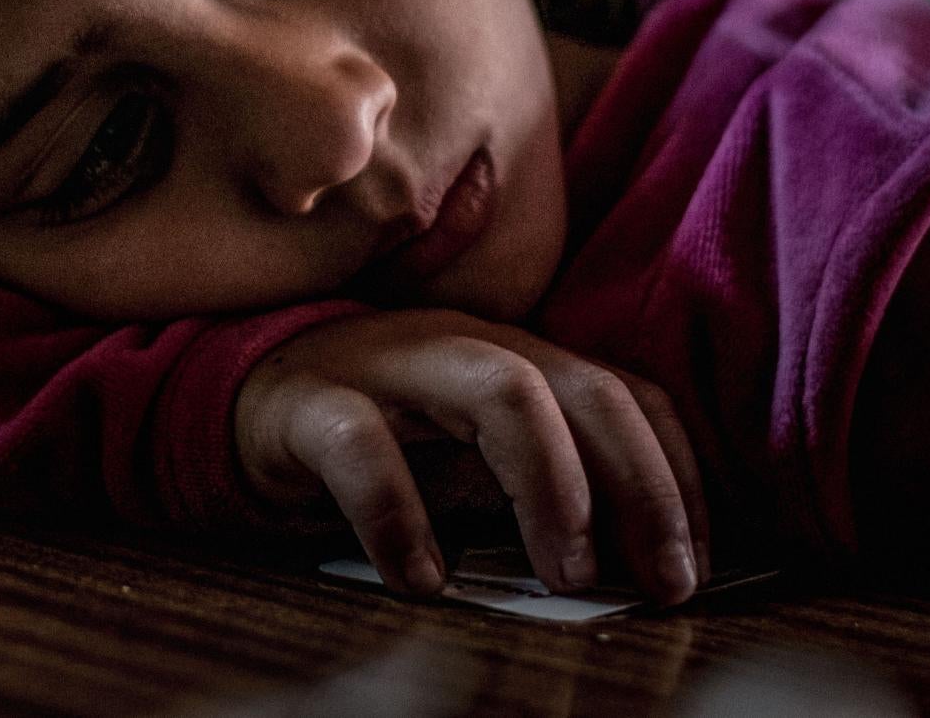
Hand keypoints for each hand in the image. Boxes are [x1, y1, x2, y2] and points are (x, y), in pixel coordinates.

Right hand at [234, 311, 709, 602]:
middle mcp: (464, 345)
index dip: (676, 477)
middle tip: (663, 582)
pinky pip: (361, 443)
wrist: (235, 405)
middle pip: (580, 385)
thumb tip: (635, 567)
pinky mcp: (309, 401)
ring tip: (568, 573)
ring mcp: (388, 363)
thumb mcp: (471, 462)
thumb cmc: (377, 442)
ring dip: (552, 483)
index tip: (694, 566)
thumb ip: (541, 491)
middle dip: (640, 483)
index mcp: (514, 355)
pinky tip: (422, 579)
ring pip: (499, 388)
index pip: (625, 395)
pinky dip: (399, 514)